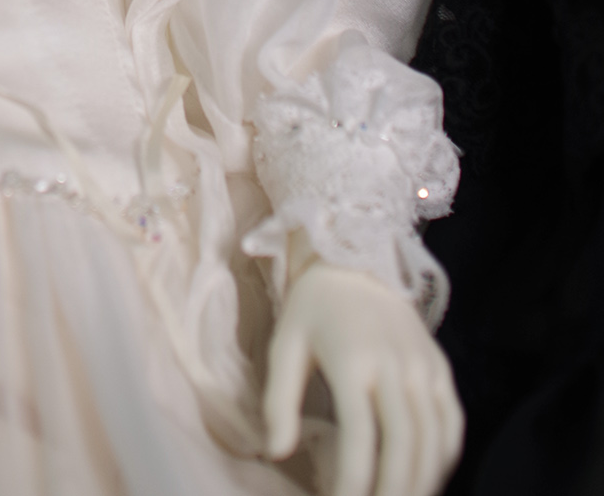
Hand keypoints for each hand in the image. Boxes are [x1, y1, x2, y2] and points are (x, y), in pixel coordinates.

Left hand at [264, 263, 462, 495]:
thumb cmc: (314, 308)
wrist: (355, 257)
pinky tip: (426, 481)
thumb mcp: (285, 344)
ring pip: (434, 440)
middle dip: (393, 492)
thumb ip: (279, 400)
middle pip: (404, 445)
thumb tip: (277, 453)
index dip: (352, 483)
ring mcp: (423, 366)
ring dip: (422, 484)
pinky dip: (444, 460)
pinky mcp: (440, 366)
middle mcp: (395, 365)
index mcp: (352, 360)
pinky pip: (452, 423)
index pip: (359, 437)